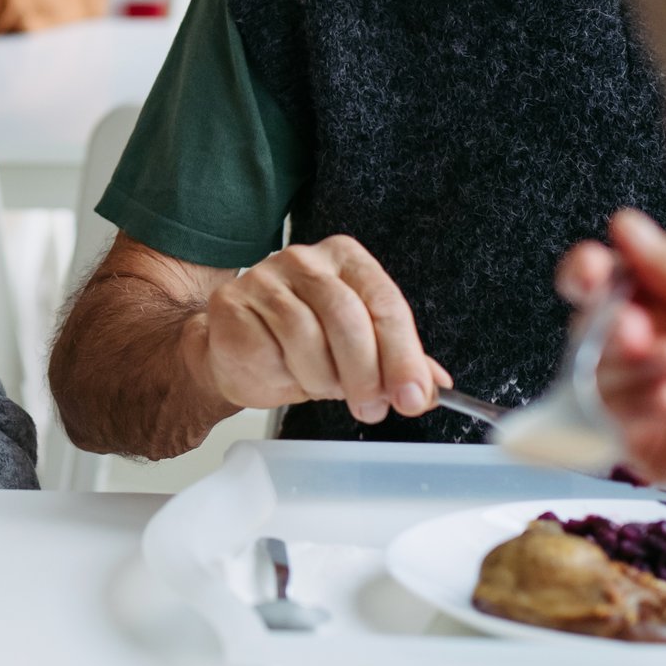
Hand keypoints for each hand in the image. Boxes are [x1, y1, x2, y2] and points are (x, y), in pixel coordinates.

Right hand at [195, 236, 450, 422]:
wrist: (238, 353)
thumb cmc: (302, 347)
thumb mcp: (359, 352)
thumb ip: (396, 362)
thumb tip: (434, 387)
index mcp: (345, 259)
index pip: (384, 302)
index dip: (403, 355)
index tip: (412, 396)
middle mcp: (304, 259)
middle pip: (347, 317)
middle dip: (365, 373)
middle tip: (371, 407)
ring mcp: (263, 278)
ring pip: (306, 337)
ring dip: (322, 378)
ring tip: (321, 386)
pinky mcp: (231, 304)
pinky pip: (267, 350)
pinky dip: (284, 376)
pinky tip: (283, 374)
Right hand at [558, 210, 665, 499]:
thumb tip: (626, 226)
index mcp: (664, 302)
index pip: (602, 277)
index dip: (585, 271)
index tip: (593, 273)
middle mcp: (644, 343)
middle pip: (590, 323)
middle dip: (615, 326)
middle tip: (641, 333)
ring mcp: (634, 390)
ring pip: (595, 369)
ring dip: (636, 367)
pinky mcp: (631, 435)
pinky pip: (604, 416)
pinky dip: (637, 404)